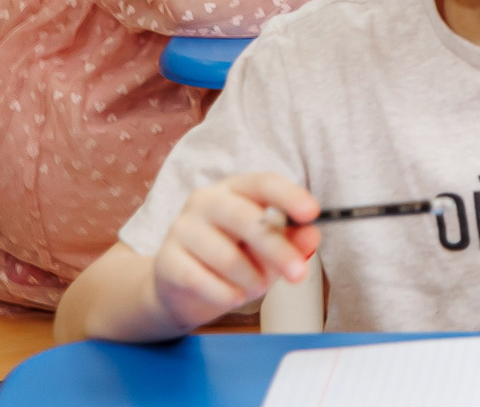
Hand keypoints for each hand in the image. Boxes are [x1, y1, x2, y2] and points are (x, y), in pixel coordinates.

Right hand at [151, 174, 319, 331]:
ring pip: (225, 255)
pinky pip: (200, 279)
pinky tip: (235, 297)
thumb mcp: (268, 248)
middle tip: (298, 273)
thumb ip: (292, 240)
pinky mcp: (166, 261)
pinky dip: (225, 293)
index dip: (289, 196)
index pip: (264, 183)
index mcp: (236, 188)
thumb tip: (312, 236)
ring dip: (250, 278)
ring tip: (258, 287)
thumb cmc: (234, 257)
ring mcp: (182, 228)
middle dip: (277, 249)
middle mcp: (206, 201)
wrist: (180, 287)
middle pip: (246, 219)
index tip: (312, 213)